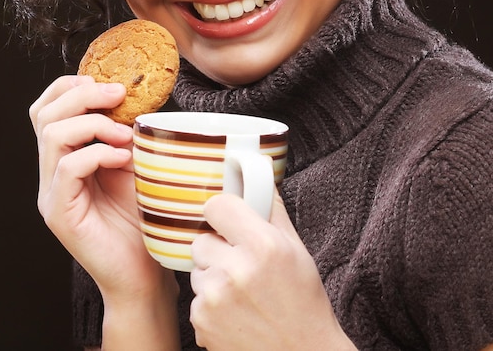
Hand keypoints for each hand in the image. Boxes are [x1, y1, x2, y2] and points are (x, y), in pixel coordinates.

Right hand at [31, 75, 173, 300]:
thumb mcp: (135, 162)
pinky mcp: (59, 213)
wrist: (144, 272)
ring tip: (125, 135)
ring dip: (94, 124)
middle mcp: (51, 173)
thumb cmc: (144, 216)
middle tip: (119, 95)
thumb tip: (134, 95)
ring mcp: (51, 193)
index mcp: (65, 156)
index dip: (70, 86)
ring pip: (52, 135)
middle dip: (82, 95)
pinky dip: (97, 153)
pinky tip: (122, 158)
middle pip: (44, 115)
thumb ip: (124, 132)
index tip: (108, 85)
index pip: (47, 108)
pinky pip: (67, 168)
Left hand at [189, 189, 355, 350]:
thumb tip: (258, 175)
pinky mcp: (201, 322)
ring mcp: (214, 299)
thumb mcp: (297, 249)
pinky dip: (209, 304)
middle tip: (240, 263)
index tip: (228, 220)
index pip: (216, 206)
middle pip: (201, 240)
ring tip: (241, 292)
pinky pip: (195, 299)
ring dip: (212, 276)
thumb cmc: (303, 302)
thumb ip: (272, 209)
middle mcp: (235, 270)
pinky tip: (235, 312)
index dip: (222, 212)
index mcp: (262, 245)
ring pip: (197, 270)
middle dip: (217, 249)